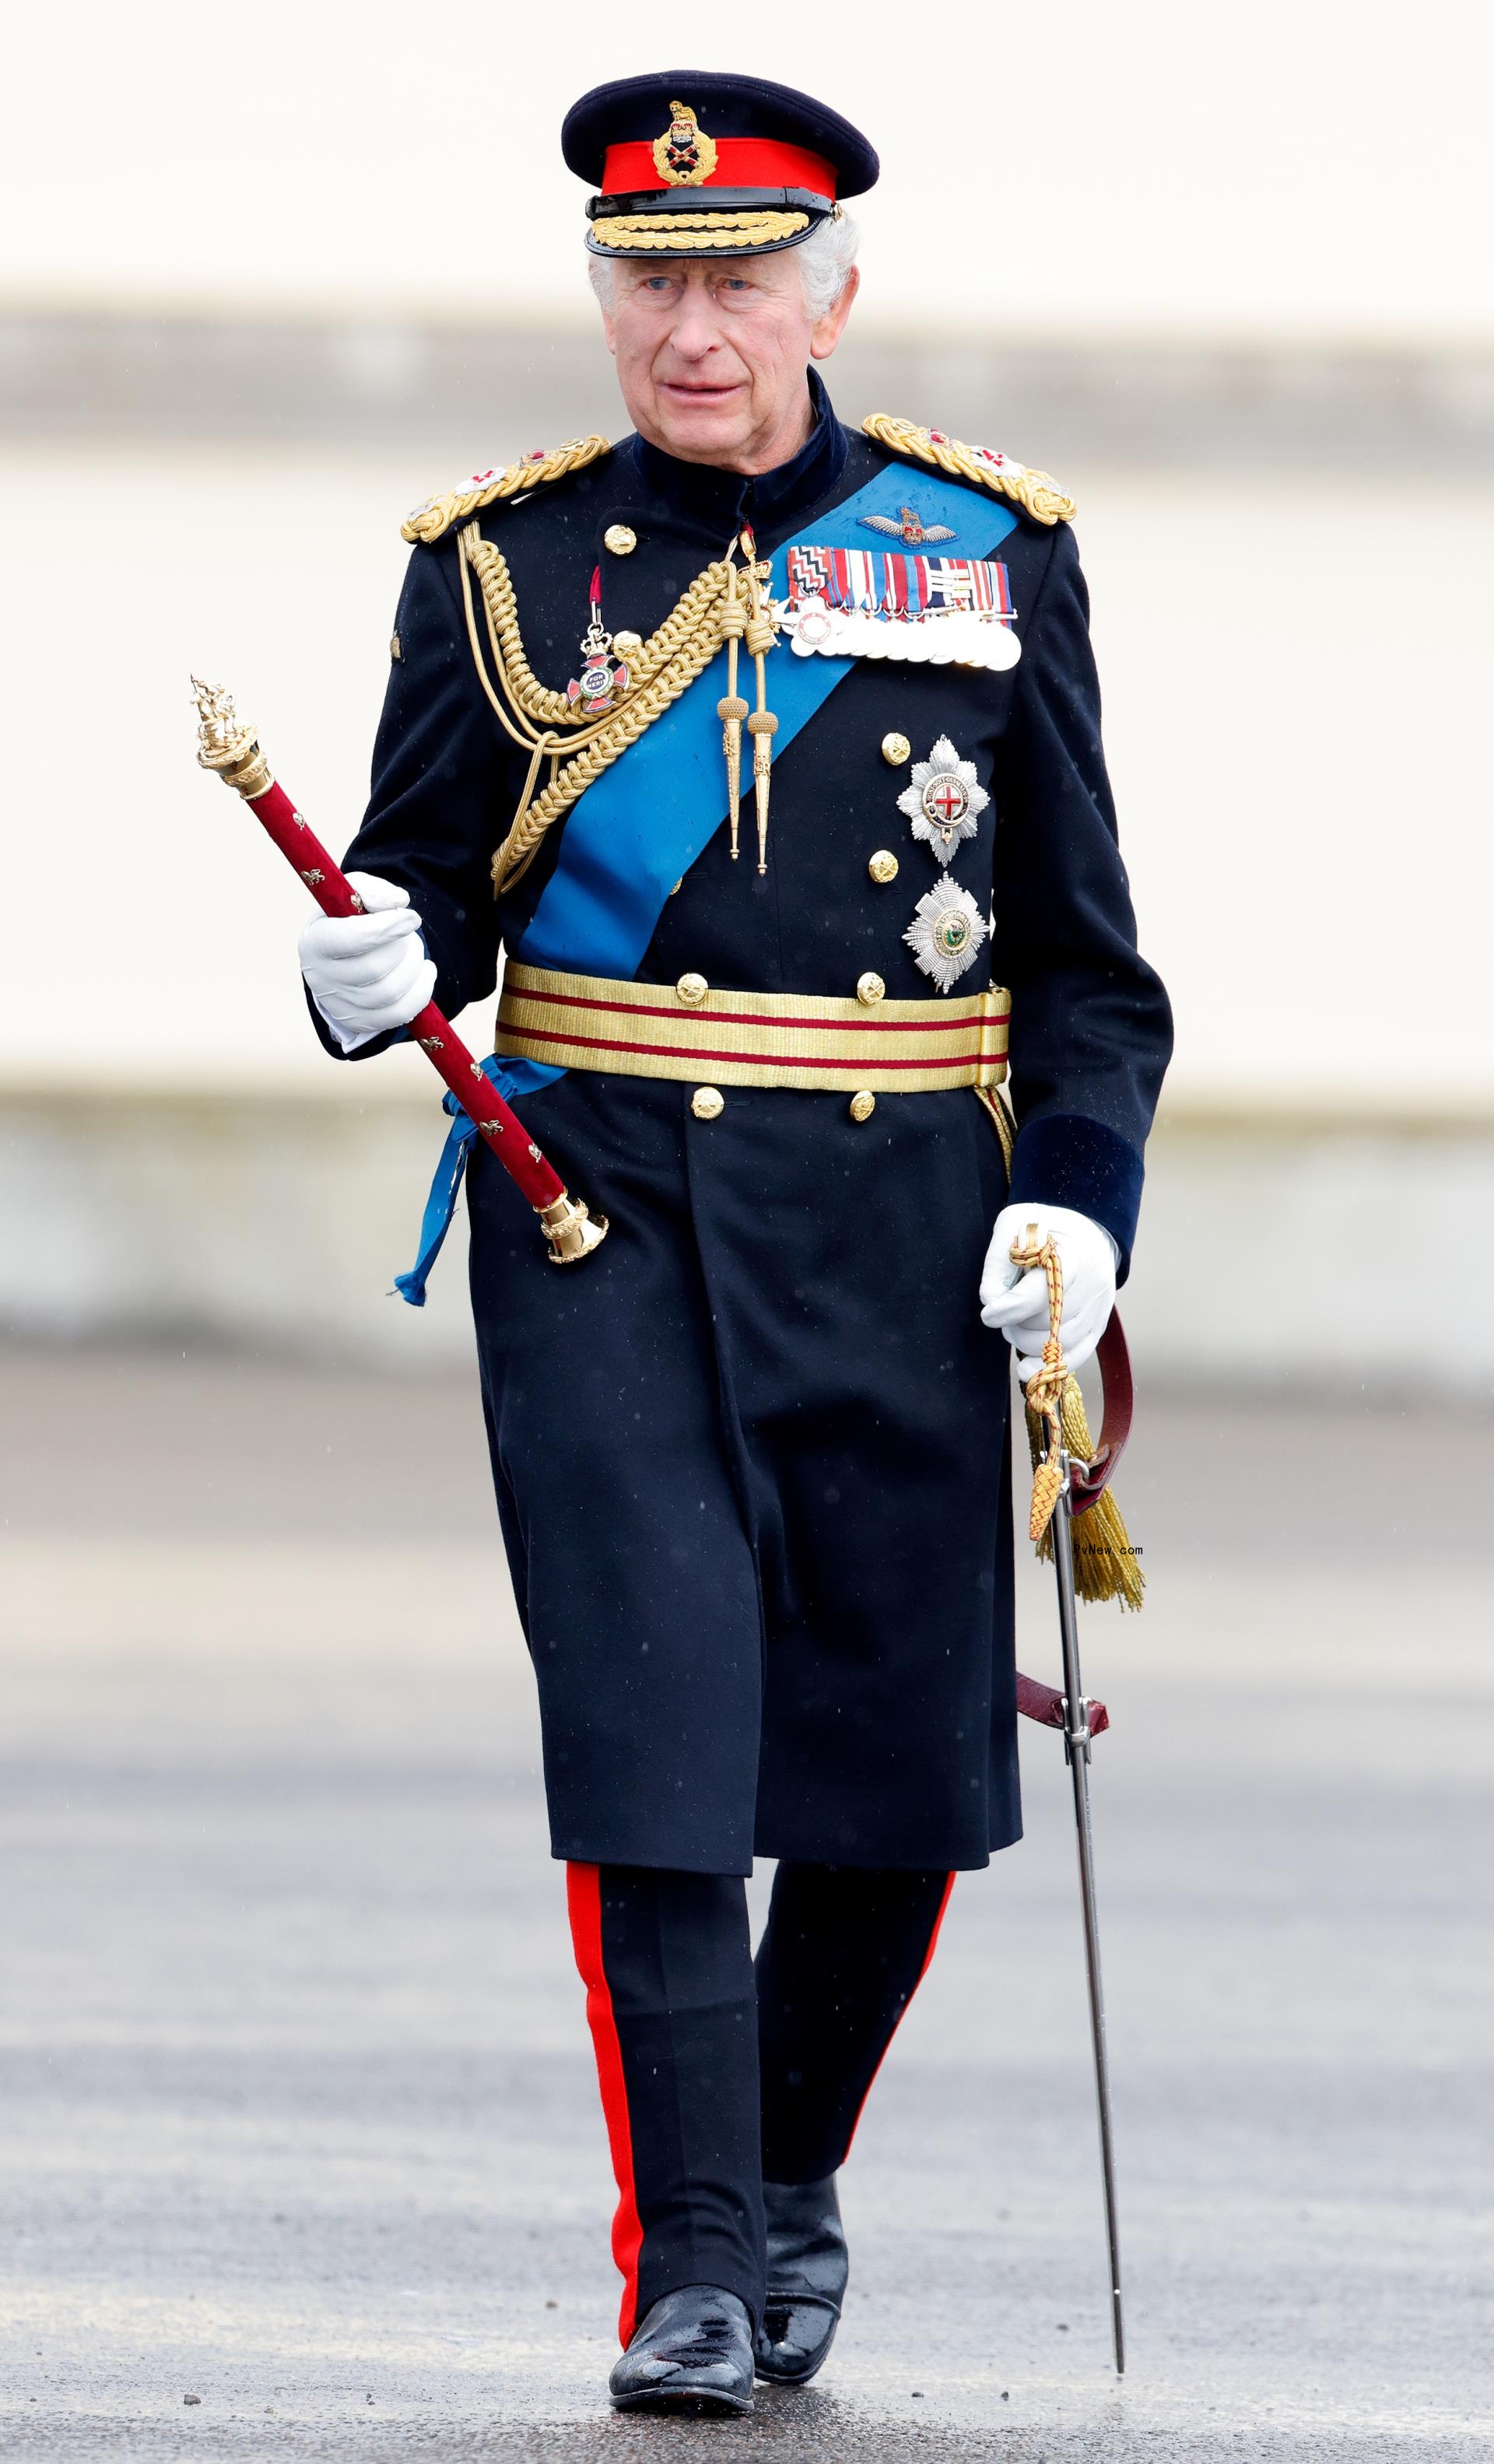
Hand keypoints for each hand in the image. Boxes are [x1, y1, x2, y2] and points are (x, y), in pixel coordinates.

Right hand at [299, 872, 435, 1052]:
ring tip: (416, 952)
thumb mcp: (355, 896)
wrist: (342, 955)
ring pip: (390, 993)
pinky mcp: (358, 1022)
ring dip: (415, 968)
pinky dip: (421, 992)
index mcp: (314, 941)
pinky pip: (398, 1015)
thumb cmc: (348, 919)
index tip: (412, 917)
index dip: (387, 928)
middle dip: (404, 948)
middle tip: (411, 935)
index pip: (352, 939)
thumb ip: (373, 890)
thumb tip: (399, 901)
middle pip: (374, 968)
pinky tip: (424, 974)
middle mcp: (319, 977)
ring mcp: (337, 1005)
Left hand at [979, 1202, 1117, 1380]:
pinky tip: (1026, 1370)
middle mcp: (1094, 1283)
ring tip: (1016, 1324)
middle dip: (1016, 1325)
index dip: (1009, 1309)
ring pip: (1058, 1344)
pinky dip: (1048, 1367)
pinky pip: (1076, 1356)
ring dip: (1026, 1343)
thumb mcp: (1015, 1224)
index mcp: (1074, 1254)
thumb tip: (991, 1300)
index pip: (1040, 1294)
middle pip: (1047, 1324)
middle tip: (1004, 1312)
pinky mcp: (1099, 1325)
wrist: (1088, 1233)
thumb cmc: (1046, 1228)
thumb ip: (998, 1260)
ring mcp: (1100, 1307)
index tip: (989, 1314)